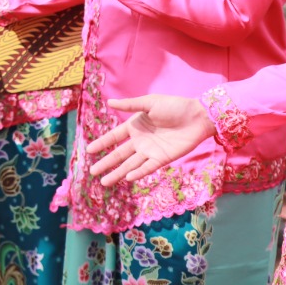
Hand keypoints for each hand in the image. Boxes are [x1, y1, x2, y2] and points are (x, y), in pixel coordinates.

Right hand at [86, 95, 213, 185]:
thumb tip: (110, 102)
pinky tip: (127, 177)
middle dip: (106, 163)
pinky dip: (137, 173)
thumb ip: (130, 105)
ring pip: (130, 164)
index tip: (88, 150)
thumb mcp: (150, 102)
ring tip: (104, 182)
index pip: (114, 137)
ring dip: (117, 173)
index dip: (102, 143)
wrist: (197, 117)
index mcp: (135, 126)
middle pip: (119, 154)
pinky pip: (147, 168)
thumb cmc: (174, 106)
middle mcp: (140, 141)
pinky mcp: (162, 159)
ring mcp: (150, 151)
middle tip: (92, 171)